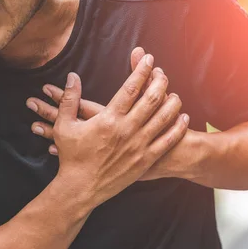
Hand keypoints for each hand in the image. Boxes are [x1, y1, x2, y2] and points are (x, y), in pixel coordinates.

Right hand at [29, 54, 189, 205]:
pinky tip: (183, 118)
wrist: (80, 189)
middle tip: (163, 74)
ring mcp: (138, 146)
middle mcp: (127, 130)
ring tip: (175, 94)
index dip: (141, 71)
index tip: (148, 59)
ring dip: (172, 103)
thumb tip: (72, 76)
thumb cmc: (71, 157)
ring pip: (163, 119)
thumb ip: (69, 99)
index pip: (131, 88)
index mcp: (108, 119)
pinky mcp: (145, 161)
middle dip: (160, 83)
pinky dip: (177, 128)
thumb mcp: (63, 126)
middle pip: (151, 99)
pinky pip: (167, 141)